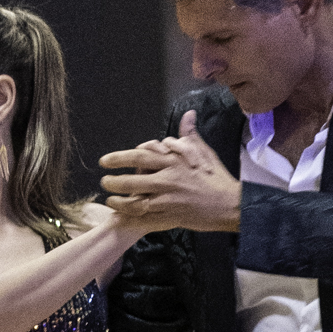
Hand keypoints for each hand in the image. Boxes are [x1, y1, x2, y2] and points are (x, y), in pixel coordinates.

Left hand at [98, 110, 243, 233]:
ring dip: (118, 199)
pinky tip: (119, 214)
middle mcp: (168, 179)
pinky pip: (144, 217)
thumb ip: (189, 134)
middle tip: (103, 179)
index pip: (140, 156)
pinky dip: (130, 216)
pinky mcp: (171, 216)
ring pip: (135, 200)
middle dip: (113, 180)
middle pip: (132, 179)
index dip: (120, 158)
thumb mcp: (203, 151)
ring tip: (108, 197)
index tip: (107, 160)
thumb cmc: (216, 177)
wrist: (229, 203)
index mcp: (173, 161)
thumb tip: (188, 114)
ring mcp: (168, 199)